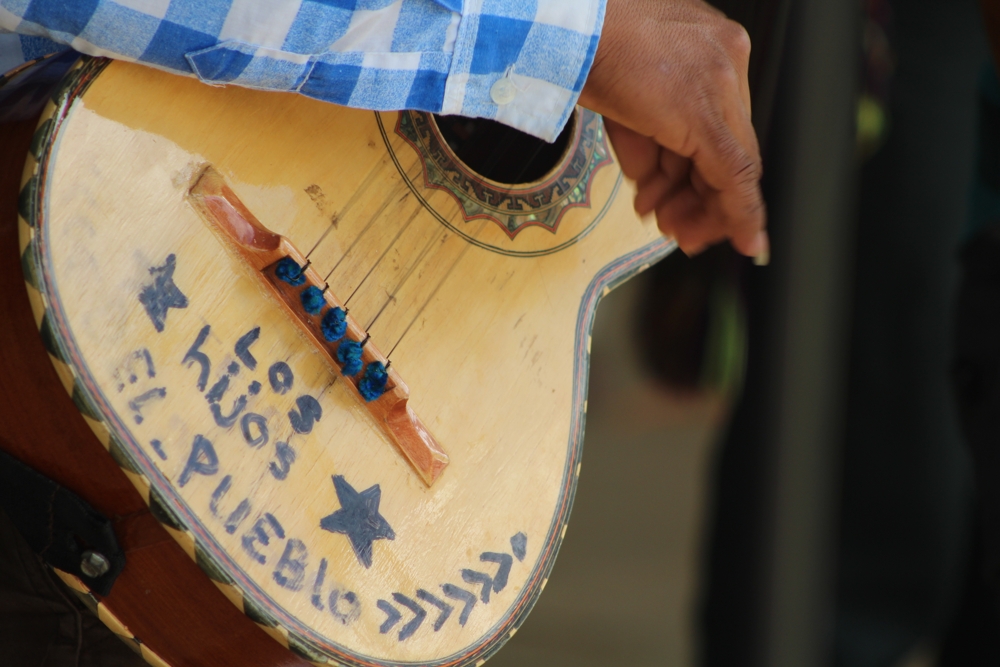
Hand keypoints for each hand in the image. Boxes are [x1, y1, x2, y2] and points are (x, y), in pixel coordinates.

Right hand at [579, 0, 766, 260]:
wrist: (561, 32)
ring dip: (700, 208)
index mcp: (707, 42)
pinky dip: (738, 213)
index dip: (706, 171)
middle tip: (687, 229)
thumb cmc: (579, 49)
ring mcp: (720, 78)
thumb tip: (652, 185)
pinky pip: (733, 173)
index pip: (720, 122)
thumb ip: (646, 140)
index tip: (700, 202)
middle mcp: (725, 55)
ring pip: (729, 164)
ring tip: (675, 230)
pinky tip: (744, 240)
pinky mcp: (705, 111)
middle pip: (726, 146)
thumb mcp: (624, 96)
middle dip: (703, 196)